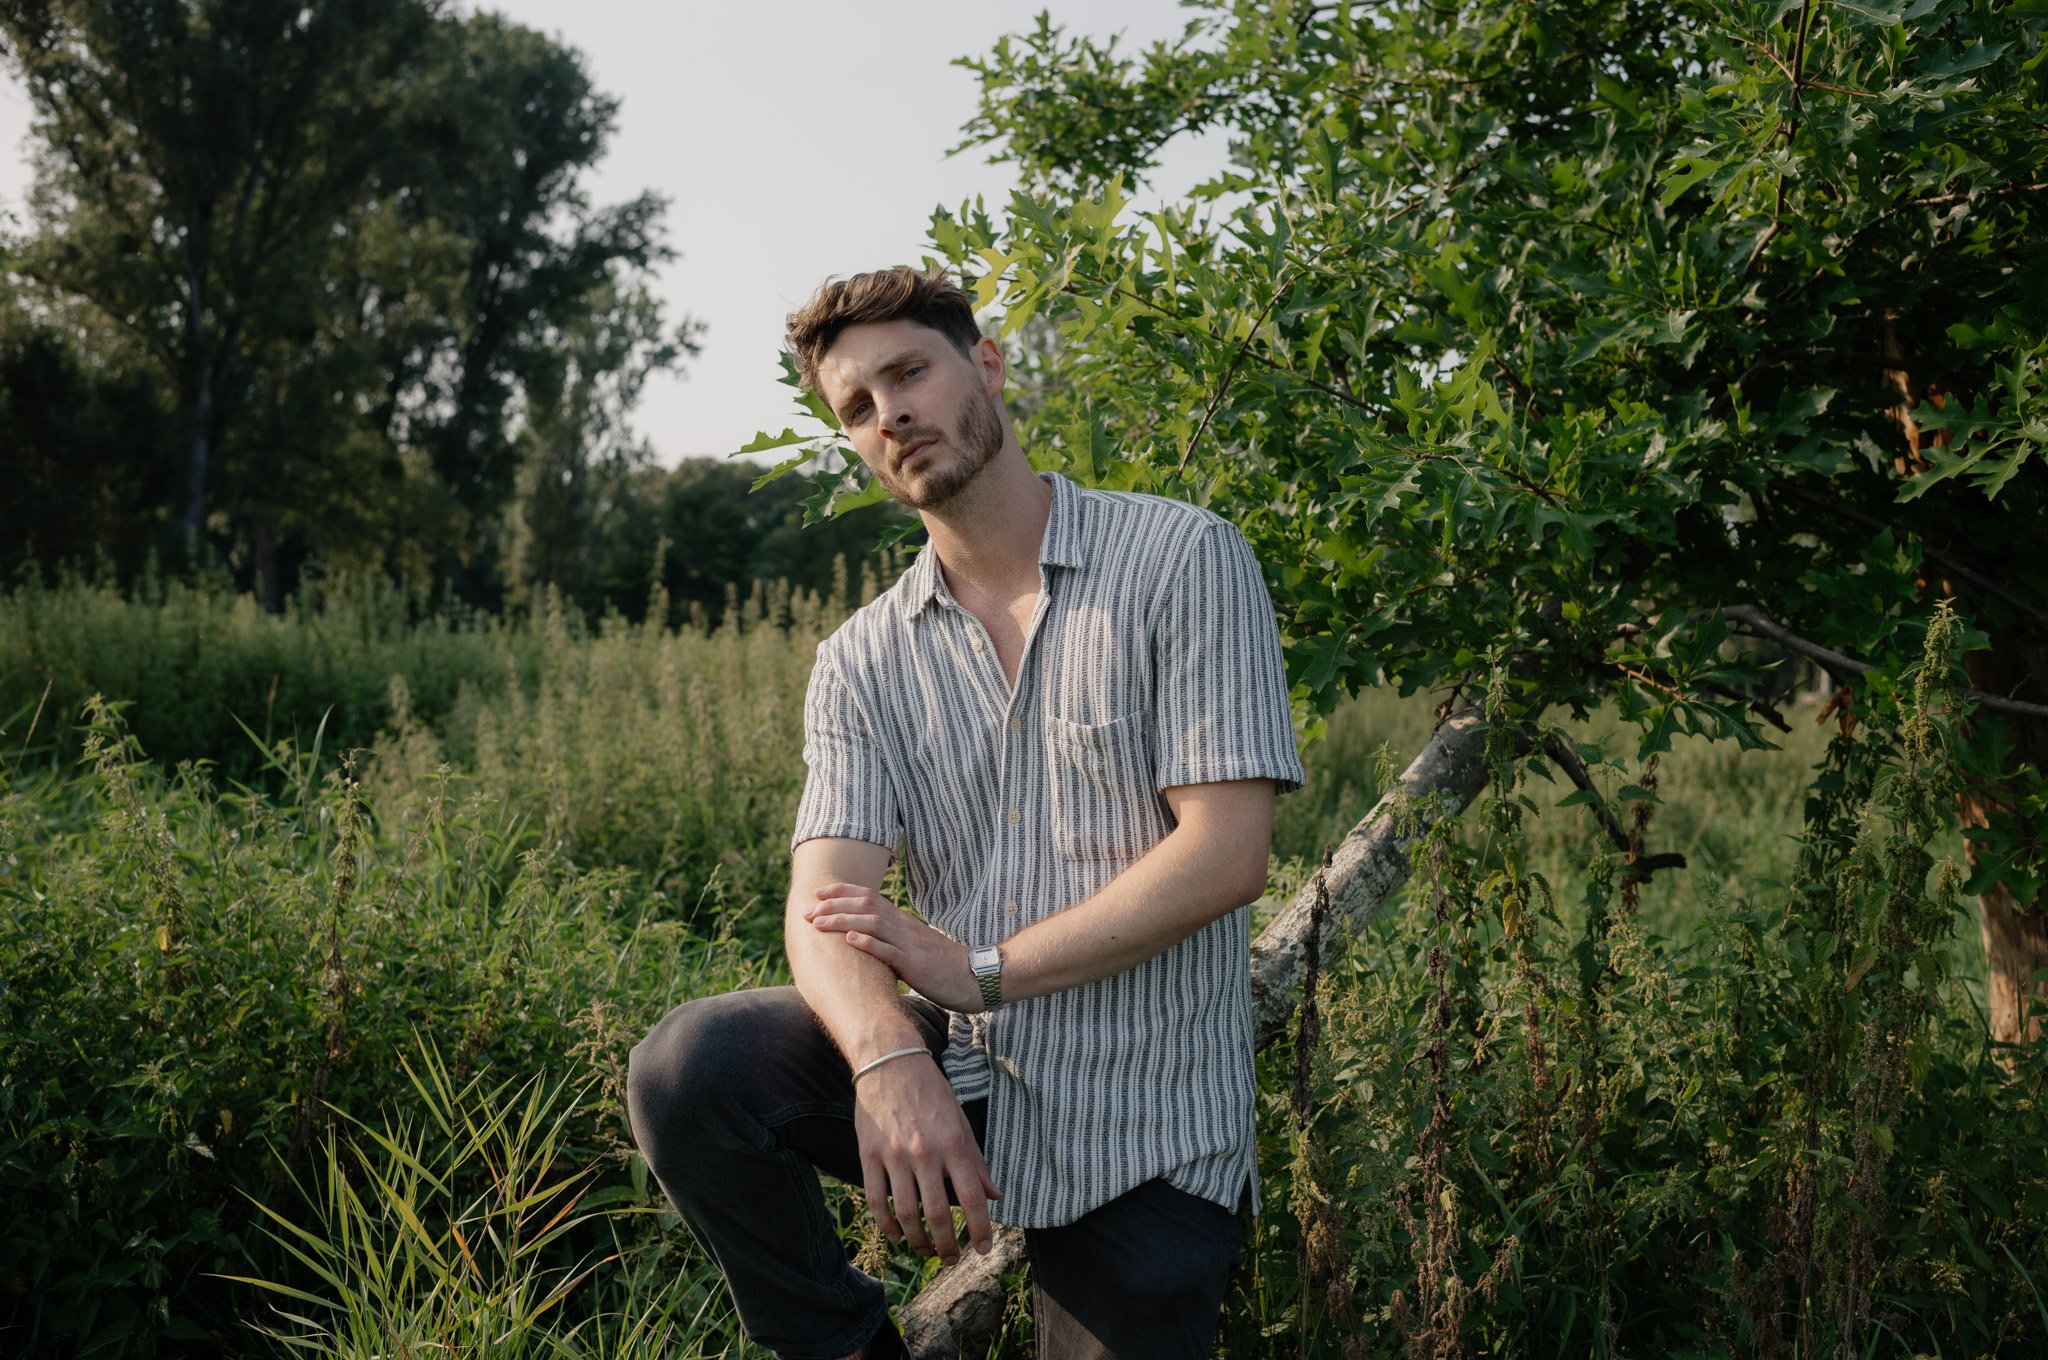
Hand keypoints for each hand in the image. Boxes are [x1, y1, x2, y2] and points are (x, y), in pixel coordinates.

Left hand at [807, 882, 982, 1012]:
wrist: (977, 978)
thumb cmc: (946, 967)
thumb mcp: (917, 949)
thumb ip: (895, 943)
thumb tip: (870, 945)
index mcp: (904, 922)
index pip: (870, 897)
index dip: (843, 892)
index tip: (820, 893)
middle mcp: (905, 928)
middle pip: (866, 905)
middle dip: (834, 905)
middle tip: (808, 910)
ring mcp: (910, 945)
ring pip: (872, 923)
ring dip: (843, 920)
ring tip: (818, 922)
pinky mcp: (916, 965)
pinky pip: (889, 951)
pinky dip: (868, 943)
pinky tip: (850, 940)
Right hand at [853, 1050, 999, 1261]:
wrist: (890, 1062)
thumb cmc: (931, 1092)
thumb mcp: (961, 1122)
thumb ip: (976, 1162)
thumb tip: (994, 1195)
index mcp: (953, 1144)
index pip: (972, 1197)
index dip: (980, 1229)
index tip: (982, 1248)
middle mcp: (925, 1152)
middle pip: (938, 1214)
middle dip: (947, 1244)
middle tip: (951, 1258)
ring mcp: (894, 1155)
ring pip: (906, 1213)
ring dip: (917, 1240)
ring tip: (925, 1250)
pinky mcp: (869, 1154)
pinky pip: (876, 1199)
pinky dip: (886, 1224)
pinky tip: (897, 1235)